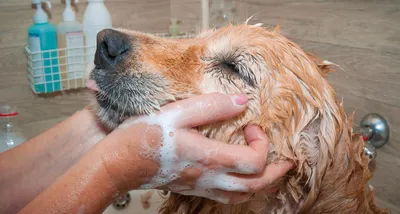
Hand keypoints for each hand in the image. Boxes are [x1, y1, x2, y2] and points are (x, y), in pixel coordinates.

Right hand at [99, 93, 292, 203]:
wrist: (120, 163)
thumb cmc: (145, 137)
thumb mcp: (177, 112)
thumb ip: (211, 106)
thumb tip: (241, 101)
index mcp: (209, 157)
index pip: (254, 161)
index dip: (263, 143)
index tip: (252, 126)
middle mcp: (210, 176)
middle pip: (256, 186)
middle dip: (276, 173)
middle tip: (285, 159)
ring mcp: (202, 186)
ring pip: (243, 197)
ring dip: (262, 184)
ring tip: (269, 170)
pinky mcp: (193, 188)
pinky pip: (227, 198)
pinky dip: (243, 190)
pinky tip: (239, 177)